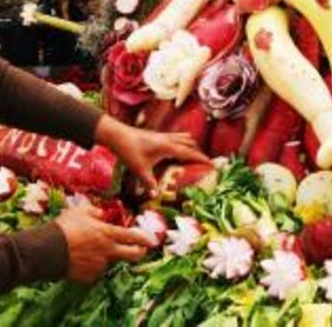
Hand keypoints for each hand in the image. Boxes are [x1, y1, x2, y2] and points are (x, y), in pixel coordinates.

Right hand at [54, 204, 151, 283]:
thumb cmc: (63, 227)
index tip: (153, 240)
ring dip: (105, 257)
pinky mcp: (89, 277)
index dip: (145, 238)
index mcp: (106, 233)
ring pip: (109, 262)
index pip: (132, 236)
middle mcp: (107, 251)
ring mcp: (99, 265)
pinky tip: (78, 259)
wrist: (47, 251)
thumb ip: (94, 211)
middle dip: (139, 253)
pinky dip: (90, 266)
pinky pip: (94, 271)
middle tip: (140, 251)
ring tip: (86, 249)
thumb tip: (101, 213)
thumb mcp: (79, 211)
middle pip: (132, 255)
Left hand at [95, 115, 209, 194]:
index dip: (202, 159)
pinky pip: (176, 137)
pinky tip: (177, 152)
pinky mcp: (158, 135)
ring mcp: (164, 135)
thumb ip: (149, 183)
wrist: (118, 135)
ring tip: (194, 157)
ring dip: (191, 145)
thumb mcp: (140, 170)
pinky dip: (182, 143)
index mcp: (169, 147)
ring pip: (184, 137)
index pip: (190, 153)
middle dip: (199, 152)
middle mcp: (169, 139)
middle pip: (191, 143)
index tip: (213, 165)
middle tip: (205, 163)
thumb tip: (155, 197)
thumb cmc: (130, 151)